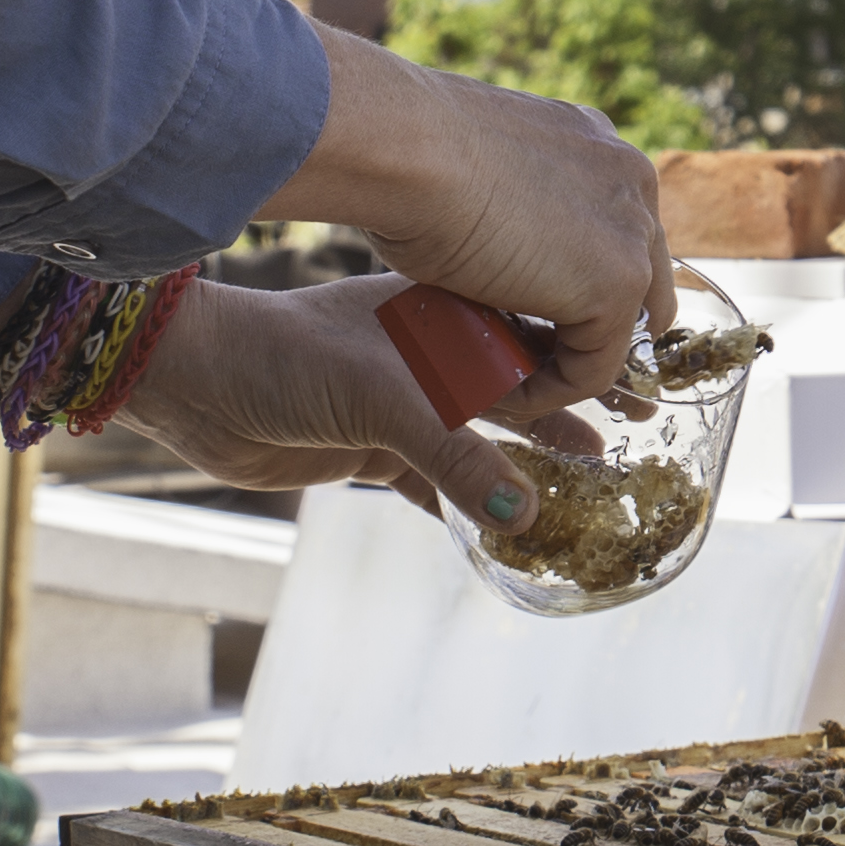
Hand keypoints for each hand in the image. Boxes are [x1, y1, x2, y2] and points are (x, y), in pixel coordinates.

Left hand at [109, 273, 592, 524]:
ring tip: (592, 486)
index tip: (646, 384)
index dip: (591, 359)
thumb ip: (456, 458)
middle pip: (524, 388)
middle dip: (578, 411)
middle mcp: (434, 355)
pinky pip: (442, 481)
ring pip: (488, 439)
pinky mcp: (374, 448)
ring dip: (534, 463)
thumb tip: (526, 517)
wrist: (198, 387)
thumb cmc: (288, 357)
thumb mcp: (384, 400)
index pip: (539, 334)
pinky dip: (475, 505)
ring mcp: (406, 402)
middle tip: (640, 435)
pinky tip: (511, 529)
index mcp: (449, 315)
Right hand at [276, 27, 671, 408]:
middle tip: (534, 360)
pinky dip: (551, 391)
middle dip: (593, 328)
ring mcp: (632, 232)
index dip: (576, 284)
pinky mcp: (617, 283)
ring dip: (568, 364)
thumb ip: (505, 202)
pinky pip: (595, 367)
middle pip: (640, 282)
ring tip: (509, 381)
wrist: (402, 146)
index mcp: (596, 145)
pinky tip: (503, 393)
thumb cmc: (405, 152)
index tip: (527, 318)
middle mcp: (630, 180)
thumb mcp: (473, 168)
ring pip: (620, 329)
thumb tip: (488, 238)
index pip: (616, 234)